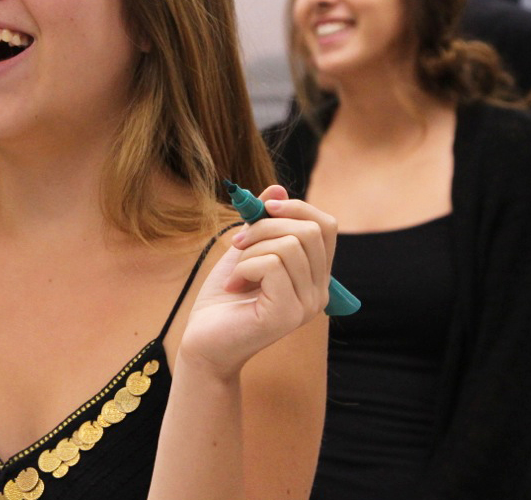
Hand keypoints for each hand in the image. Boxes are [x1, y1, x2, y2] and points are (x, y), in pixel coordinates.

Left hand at [178, 185, 335, 378]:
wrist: (203, 343)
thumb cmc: (224, 298)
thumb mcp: (245, 250)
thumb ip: (264, 222)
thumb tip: (277, 187)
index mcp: (315, 275)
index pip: (327, 226)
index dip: (297, 207)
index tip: (263, 208)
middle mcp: (319, 291)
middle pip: (311, 230)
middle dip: (267, 225)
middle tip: (238, 242)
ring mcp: (307, 305)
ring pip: (291, 245)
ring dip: (253, 248)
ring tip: (236, 269)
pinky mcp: (287, 315)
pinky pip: (272, 265)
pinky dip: (246, 266)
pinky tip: (234, 285)